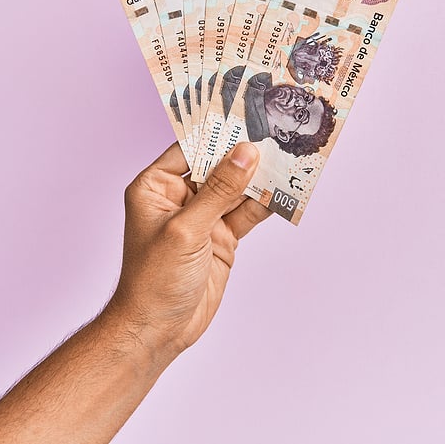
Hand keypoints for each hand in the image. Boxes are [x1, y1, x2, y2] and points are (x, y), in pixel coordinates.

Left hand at [108, 142, 271, 356]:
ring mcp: (203, 217)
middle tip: (276, 130)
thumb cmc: (154, 279)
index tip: (247, 113)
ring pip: (236, 188)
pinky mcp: (222, 237)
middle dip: (245, 153)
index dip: (217, 132)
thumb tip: (245, 154)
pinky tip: (286, 189)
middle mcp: (179, 197)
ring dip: (260, 177)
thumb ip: (219, 191)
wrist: (159, 329)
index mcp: (156, 187)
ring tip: (290, 154)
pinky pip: (247, 213)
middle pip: (217, 165)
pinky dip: (266, 204)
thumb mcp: (186, 229)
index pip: (189, 148)